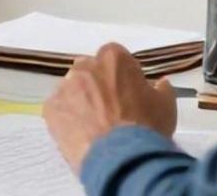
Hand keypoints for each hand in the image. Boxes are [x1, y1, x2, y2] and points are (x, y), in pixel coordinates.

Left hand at [44, 44, 177, 173]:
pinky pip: (58, 110)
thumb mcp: (165, 106)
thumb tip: (159, 84)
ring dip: (80, 102)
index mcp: (113, 58)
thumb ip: (161, 89)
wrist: (122, 158)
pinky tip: (81, 135)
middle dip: (97, 85)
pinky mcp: (51, 109)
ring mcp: (65, 87)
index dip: (121, 75)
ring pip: (71, 90)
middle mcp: (85, 66)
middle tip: (109, 110)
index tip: (126, 93)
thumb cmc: (147, 127)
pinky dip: (67, 119)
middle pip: (89, 71)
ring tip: (94, 127)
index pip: (114, 58)